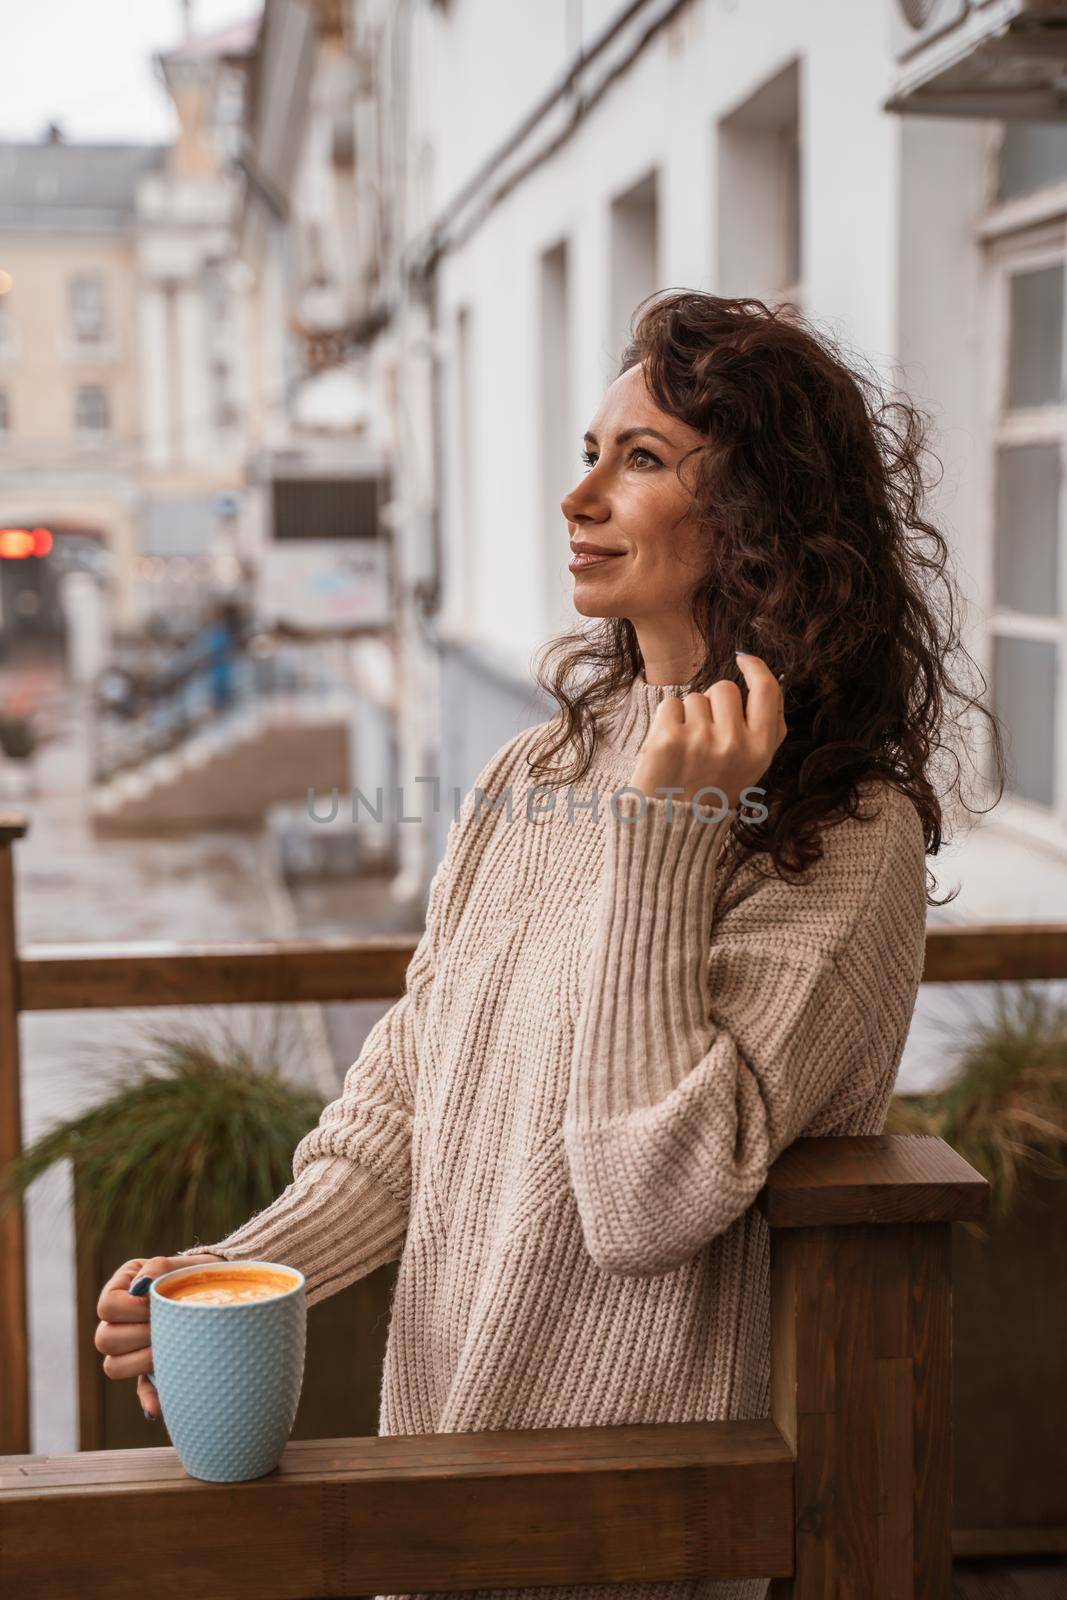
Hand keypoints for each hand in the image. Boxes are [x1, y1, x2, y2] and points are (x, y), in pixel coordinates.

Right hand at [95, 1252, 224, 1419]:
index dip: (132, 1308)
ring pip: (113, 1366)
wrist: (222, 1291)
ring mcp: (131, 1347)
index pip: (107, 1306)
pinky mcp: (150, 1370)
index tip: (157, 1303)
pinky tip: (158, 1407)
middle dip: (139, 1335)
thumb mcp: (179, 1265)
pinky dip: (150, 1399)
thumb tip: (140, 1288)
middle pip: (105, 1339)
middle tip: (166, 1328)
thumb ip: (158, 1269)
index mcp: (122, 1289)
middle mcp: (119, 1321)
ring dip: (141, 1360)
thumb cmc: (197, 1274)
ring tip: (169, 1347)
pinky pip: (141, 1391)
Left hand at [629, 652, 786, 813]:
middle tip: (704, 737)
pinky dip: (666, 721)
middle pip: (723, 689)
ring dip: (688, 716)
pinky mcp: (667, 740)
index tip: (744, 659)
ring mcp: (700, 740)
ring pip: (694, 697)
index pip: (767, 691)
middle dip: (713, 703)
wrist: (671, 828)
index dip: (756, 668)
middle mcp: (734, 743)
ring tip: (686, 750)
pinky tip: (668, 748)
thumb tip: (765, 677)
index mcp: (760, 749)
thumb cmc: (713, 792)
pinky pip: (670, 705)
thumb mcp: (752, 767)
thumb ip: (765, 728)